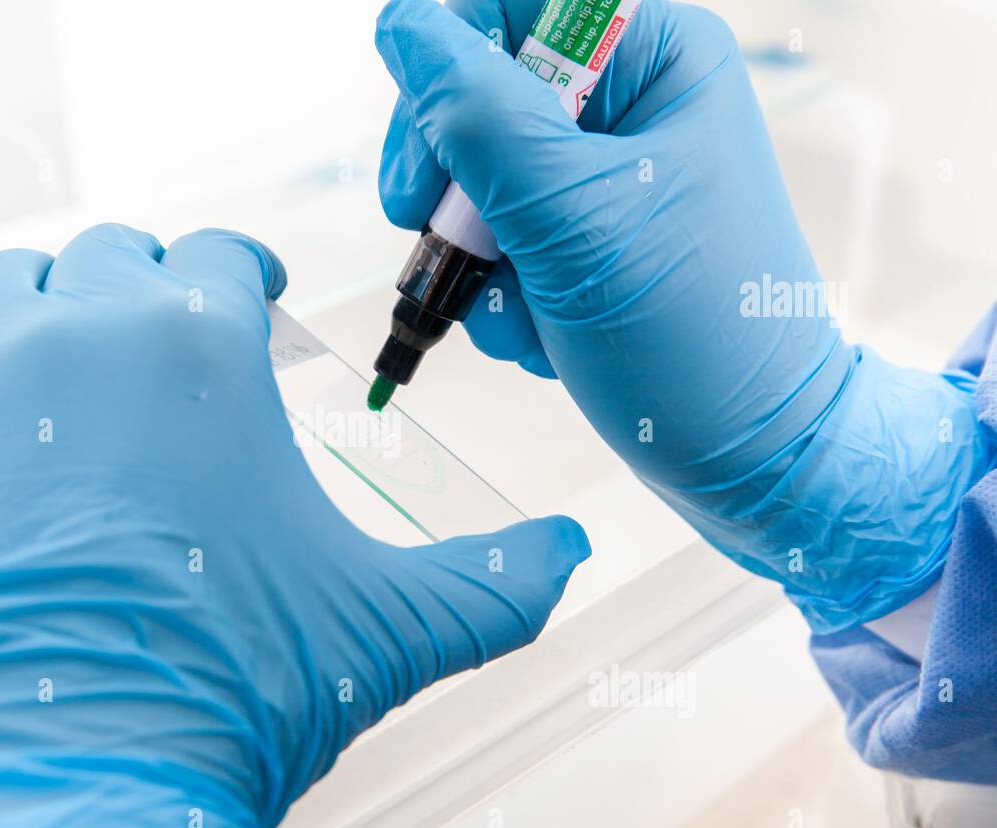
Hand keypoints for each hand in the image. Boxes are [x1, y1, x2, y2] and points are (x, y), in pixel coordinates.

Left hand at [0, 223, 589, 827]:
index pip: (218, 255)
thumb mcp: (387, 630)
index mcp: (198, 347)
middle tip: (169, 340)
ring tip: (76, 365)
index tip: (250, 294)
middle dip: (148, 286)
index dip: (243, 271)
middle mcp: (75, 336)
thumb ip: (497, 581)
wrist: (65, 791)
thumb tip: (570, 553)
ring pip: (5, 289)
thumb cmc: (227, 698)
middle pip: (109, 258)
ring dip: (48, 310)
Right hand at [376, 0, 989, 631]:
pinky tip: (545, 337)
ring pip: (476, 184)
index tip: (421, 180)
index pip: (506, 13)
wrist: (750, 458)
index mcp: (656, 60)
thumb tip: (403, 26)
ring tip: (529, 318)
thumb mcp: (575, 220)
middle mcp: (631, 107)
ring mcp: (604, 181)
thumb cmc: (696, 338)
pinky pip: (499, 244)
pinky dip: (502, 299)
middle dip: (456, 194)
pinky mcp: (585, 244)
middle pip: (477, 100)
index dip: (445, 84)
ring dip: (479, 265)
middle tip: (448, 250)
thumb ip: (479, 118)